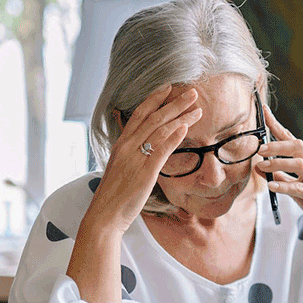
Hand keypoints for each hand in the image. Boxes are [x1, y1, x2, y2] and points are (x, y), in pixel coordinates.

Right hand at [86, 84, 201, 234]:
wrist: (105, 214)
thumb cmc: (115, 196)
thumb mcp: (122, 169)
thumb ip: (133, 156)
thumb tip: (147, 151)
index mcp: (121, 144)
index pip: (139, 114)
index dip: (154, 99)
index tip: (168, 88)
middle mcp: (127, 146)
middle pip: (153, 117)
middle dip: (174, 102)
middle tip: (191, 92)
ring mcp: (135, 158)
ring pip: (160, 129)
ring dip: (180, 115)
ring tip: (197, 107)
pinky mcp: (145, 172)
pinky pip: (160, 149)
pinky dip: (173, 136)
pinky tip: (185, 126)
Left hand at [254, 105, 302, 233]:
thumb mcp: (297, 187)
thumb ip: (282, 176)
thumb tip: (261, 166)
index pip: (292, 139)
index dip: (278, 125)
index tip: (264, 112)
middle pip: (298, 147)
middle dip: (277, 145)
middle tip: (260, 149)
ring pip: (299, 164)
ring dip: (278, 163)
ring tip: (262, 166)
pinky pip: (300, 187)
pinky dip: (285, 186)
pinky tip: (272, 186)